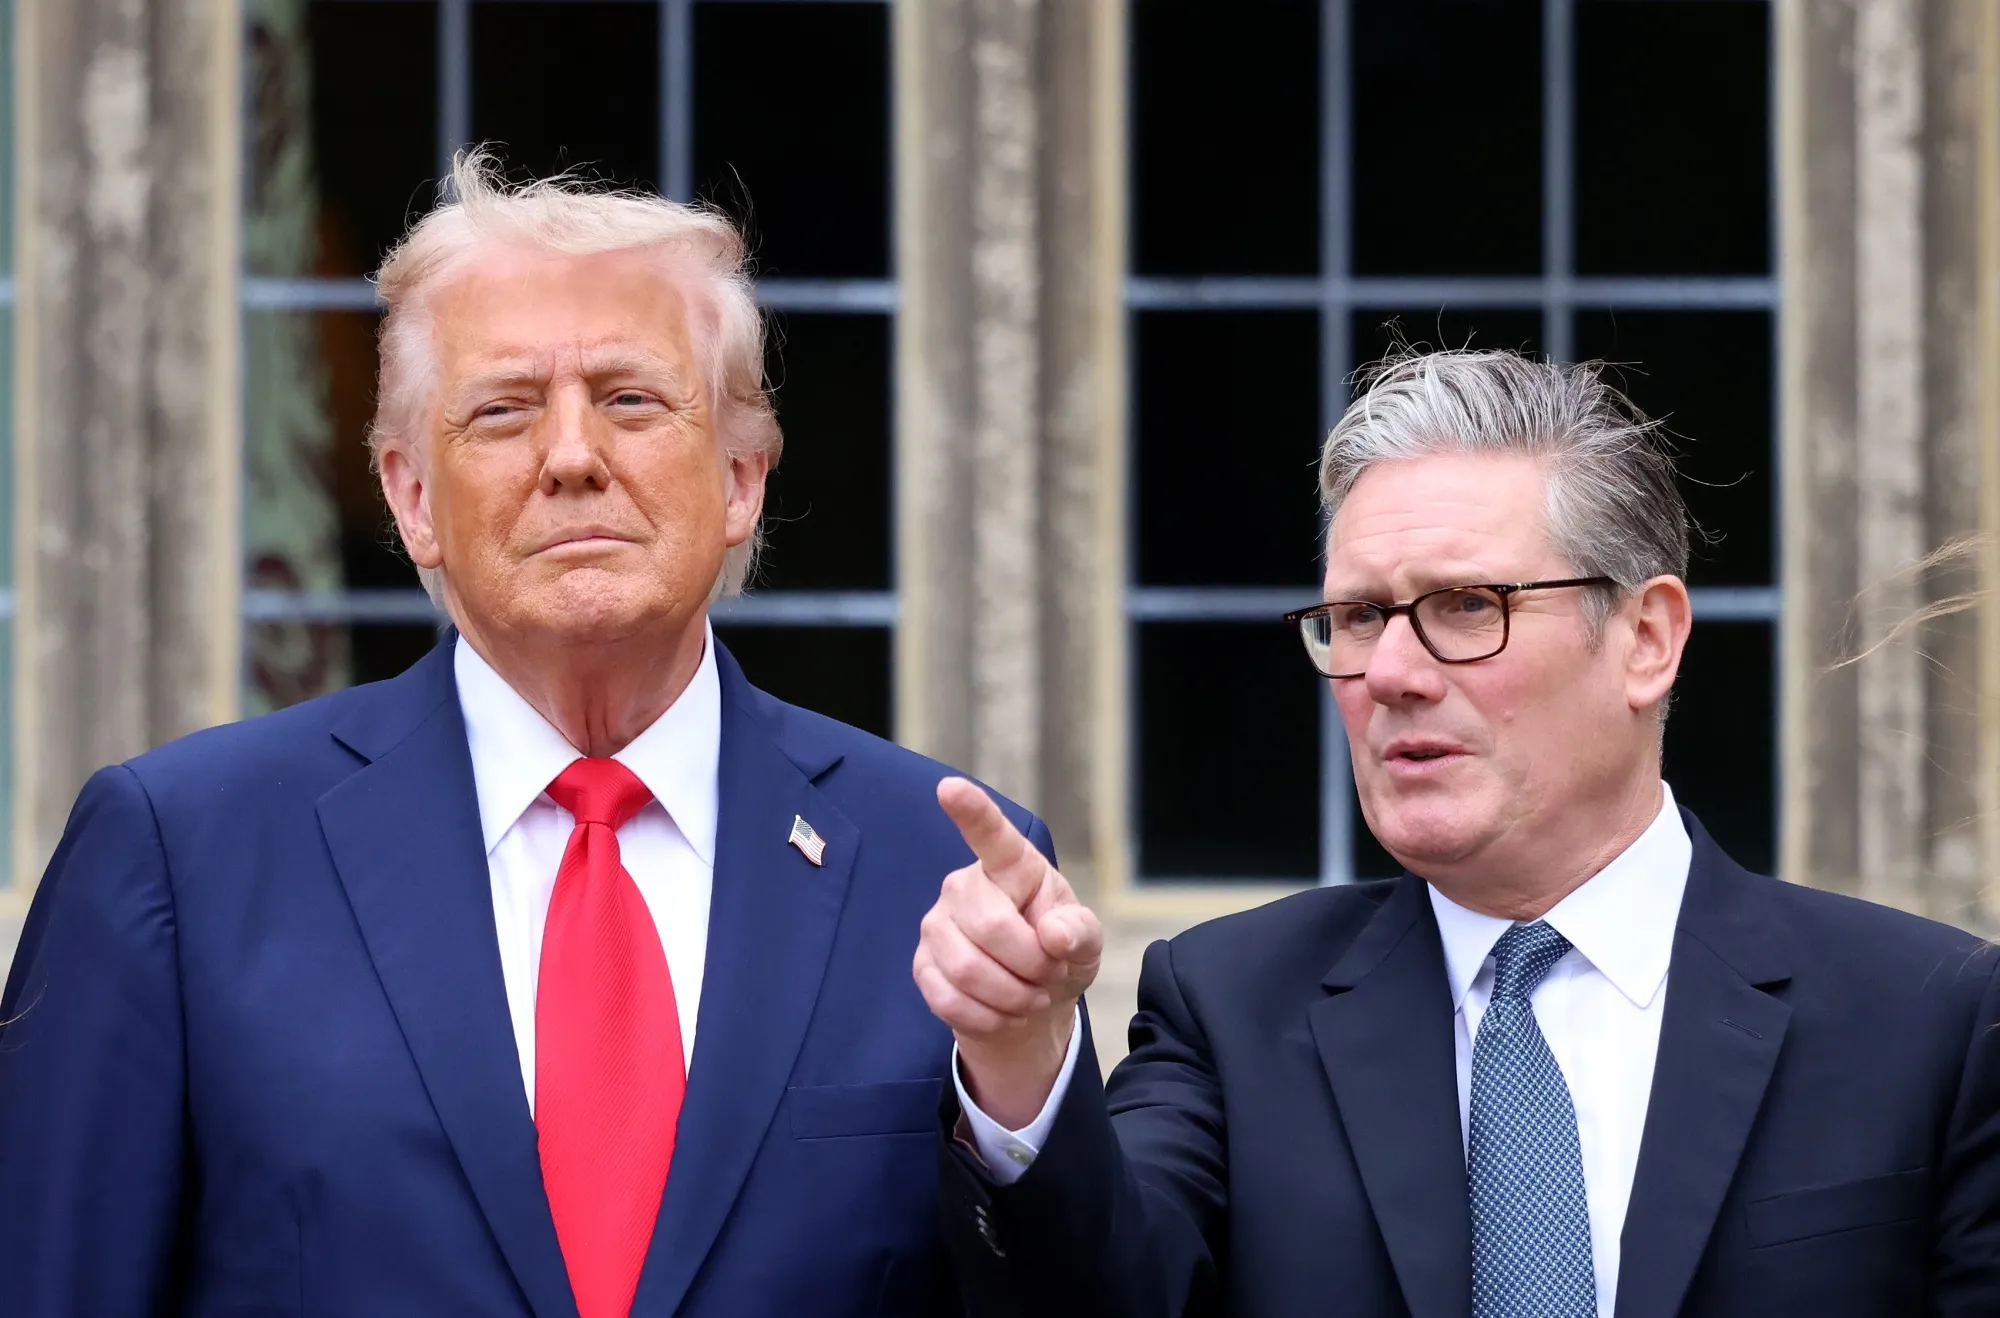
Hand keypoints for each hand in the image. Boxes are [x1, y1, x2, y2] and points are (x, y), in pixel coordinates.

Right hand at [914, 777, 1103, 1129]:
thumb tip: (1055, 935)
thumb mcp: (1085, 942)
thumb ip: (1079, 932)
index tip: (949, 787)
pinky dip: (988, 1018)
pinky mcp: (922, 965)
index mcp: (1012, 866)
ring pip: (968, 970)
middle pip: (992, 928)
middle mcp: (964, 886)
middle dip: (1032, 965)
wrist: (1031, 1000)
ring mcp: (937, 925)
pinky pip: (949, 1000)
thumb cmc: (1058, 953)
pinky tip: (1003, 1012)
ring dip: (1012, 996)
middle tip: (1049, 975)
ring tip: (1030, 995)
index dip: (971, 811)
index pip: (991, 835)